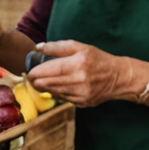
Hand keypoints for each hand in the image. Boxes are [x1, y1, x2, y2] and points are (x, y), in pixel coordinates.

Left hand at [24, 40, 139, 107]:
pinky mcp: (83, 102)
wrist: (119, 77)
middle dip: (36, 81)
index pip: (49, 70)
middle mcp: (79, 80)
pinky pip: (63, 99)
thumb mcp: (81, 47)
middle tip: (31, 78)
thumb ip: (58, 46)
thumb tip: (39, 47)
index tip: (29, 71)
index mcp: (78, 64)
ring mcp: (81, 93)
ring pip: (54, 92)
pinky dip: (56, 93)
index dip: (36, 72)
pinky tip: (54, 88)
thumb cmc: (99, 59)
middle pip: (48, 83)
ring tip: (39, 83)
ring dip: (44, 88)